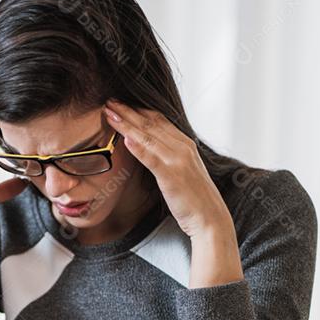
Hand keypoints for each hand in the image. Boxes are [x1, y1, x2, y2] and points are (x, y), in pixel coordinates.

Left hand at [103, 99, 242, 286]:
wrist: (210, 218)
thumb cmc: (194, 198)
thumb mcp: (181, 171)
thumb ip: (167, 157)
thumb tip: (147, 148)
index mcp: (184, 144)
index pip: (158, 120)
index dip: (138, 110)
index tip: (120, 103)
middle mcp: (182, 147)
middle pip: (151, 123)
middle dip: (128, 111)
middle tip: (109, 101)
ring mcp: (178, 160)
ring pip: (148, 136)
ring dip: (127, 123)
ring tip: (109, 113)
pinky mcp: (172, 176)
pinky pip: (151, 158)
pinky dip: (138, 147)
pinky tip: (124, 138)